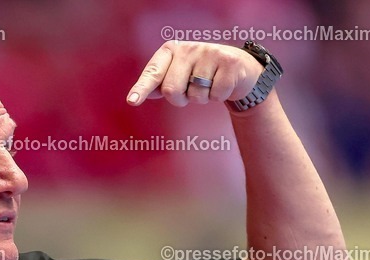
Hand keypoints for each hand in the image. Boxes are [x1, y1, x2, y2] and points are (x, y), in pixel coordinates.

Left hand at [127, 41, 263, 107]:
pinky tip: (222, 84)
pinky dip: (218, 97)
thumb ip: (159, 85)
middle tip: (190, 90)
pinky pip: (215, 96)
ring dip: (202, 98)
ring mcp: (210, 53)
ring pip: (195, 95)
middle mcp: (189, 48)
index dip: (142, 88)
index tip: (132, 101)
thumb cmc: (201, 74)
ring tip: (209, 84)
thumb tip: (136, 97)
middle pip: (172, 90)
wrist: (237, 69)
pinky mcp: (229, 62)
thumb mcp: (179, 75)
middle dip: (181, 99)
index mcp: (171, 50)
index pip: (153, 72)